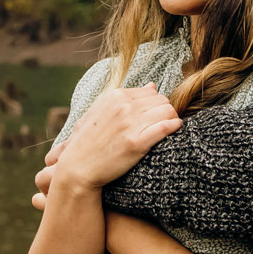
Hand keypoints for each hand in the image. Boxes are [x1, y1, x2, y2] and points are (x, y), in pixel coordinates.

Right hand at [30, 85, 179, 209]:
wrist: (78, 168)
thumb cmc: (88, 142)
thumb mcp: (101, 112)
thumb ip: (126, 98)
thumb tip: (152, 86)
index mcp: (116, 96)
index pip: (151, 91)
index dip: (156, 104)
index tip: (154, 116)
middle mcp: (124, 106)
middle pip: (162, 100)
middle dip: (165, 111)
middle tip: (162, 124)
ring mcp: (131, 123)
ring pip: (168, 111)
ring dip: (172, 119)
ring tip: (169, 128)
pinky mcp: (137, 142)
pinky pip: (166, 127)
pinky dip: (174, 127)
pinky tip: (174, 130)